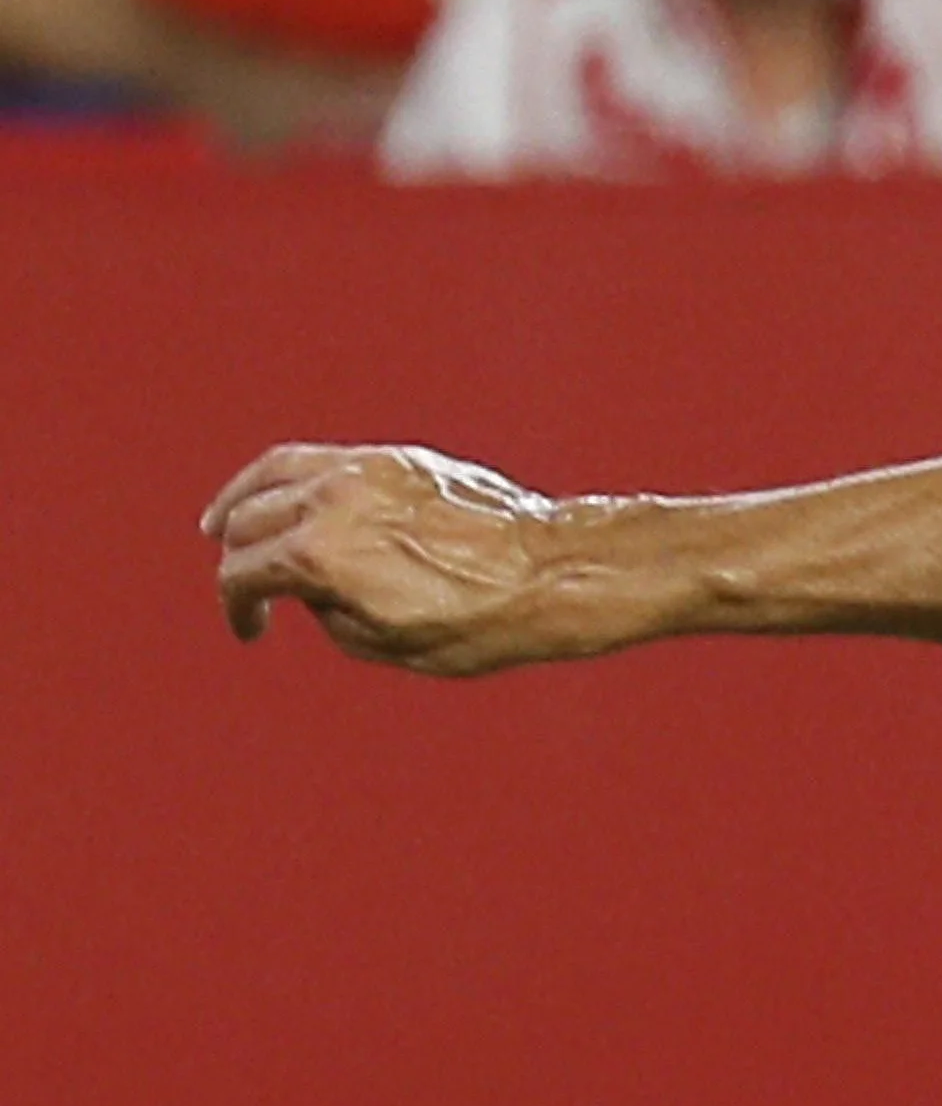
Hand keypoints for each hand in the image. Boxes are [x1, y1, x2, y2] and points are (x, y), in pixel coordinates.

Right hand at [207, 445, 634, 673]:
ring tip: (221, 522)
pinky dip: (288, 477)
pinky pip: (320, 459)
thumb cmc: (486, 622)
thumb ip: (333, 617)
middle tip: (246, 588)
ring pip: (273, 475)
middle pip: (249, 523)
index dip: (238, 610)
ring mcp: (362, 472)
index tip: (251, 630)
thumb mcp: (393, 646)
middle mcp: (329, 503)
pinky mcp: (396, 461)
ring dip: (240, 501)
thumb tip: (316, 592)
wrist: (555, 571)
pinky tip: (286, 493)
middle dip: (238, 561)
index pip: (244, 575)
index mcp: (320, 556)